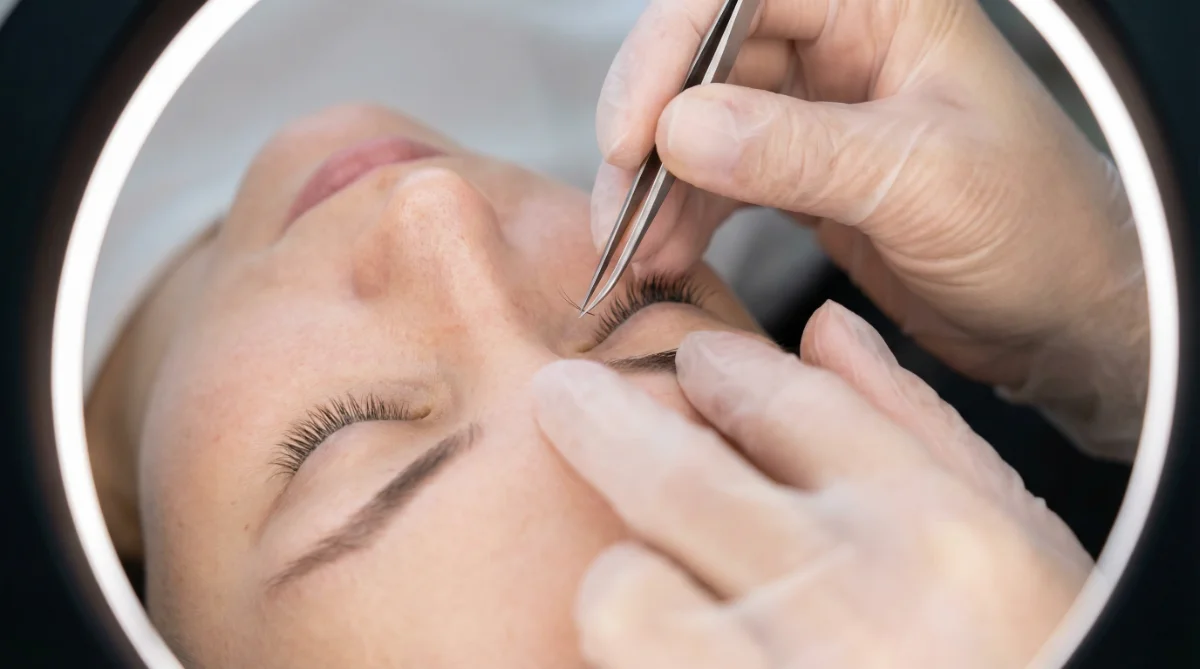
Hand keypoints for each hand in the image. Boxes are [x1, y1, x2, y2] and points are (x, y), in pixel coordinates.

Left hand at [532, 301, 1092, 667]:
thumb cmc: (1040, 652)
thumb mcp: (1018, 540)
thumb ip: (915, 427)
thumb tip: (827, 330)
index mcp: (936, 530)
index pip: (788, 405)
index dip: (720, 369)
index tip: (692, 361)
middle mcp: (854, 598)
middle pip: (676, 475)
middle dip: (598, 420)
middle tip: (562, 396)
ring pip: (627, 591)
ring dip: (623, 569)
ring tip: (638, 571)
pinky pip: (634, 665)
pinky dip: (640, 645)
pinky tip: (668, 639)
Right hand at [591, 0, 1146, 458]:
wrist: (1064, 312)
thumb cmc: (1038, 226)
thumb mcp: (921, 180)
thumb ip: (800, 151)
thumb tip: (682, 129)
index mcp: (884, 3)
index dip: (670, 49)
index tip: (634, 130)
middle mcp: (841, 42)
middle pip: (701, 57)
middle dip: (649, 129)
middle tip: (621, 196)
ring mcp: (814, 109)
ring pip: (697, 122)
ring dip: (656, 185)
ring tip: (638, 248)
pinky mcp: (798, 170)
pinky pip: (714, 178)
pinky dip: (682, 216)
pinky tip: (667, 254)